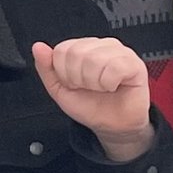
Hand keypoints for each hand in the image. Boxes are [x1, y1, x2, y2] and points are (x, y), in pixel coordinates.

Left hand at [32, 37, 153, 158]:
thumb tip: (38, 47)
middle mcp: (102, 46)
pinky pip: (114, 67)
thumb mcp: (60, 90)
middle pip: (76, 53)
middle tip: (89, 88)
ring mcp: (120, 52)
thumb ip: (47, 68)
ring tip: (101, 88)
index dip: (64, 73)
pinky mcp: (135, 63)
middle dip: (78, 79)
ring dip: (94, 82)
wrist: (112, 126)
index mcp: (84, 48)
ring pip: (94, 59)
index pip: (62, 49)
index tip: (74, 84)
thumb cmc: (91, 106)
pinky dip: (109, 83)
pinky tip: (113, 86)